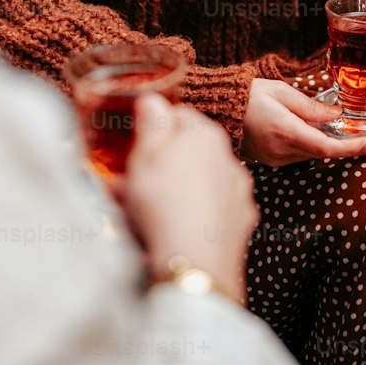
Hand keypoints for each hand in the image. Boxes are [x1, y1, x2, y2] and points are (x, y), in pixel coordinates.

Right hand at [120, 94, 256, 302]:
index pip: (180, 116)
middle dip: (158, 167)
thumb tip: (153, 99)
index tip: (135, 145)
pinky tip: (166, 232)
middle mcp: (229, 161)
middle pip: (188, 154)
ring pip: (197, 186)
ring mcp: (237, 196)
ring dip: (170, 194)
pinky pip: (207, 215)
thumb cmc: (165, 204)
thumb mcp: (145, 155)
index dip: (154, 129)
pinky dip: (188, 219)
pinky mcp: (238, 228)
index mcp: (206, 135)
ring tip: (136, 214)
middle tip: (127, 184)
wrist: (194, 264)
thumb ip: (151, 123)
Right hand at [241, 77, 365, 167]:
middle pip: (326, 153)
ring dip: (332, 143)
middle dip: (352, 145)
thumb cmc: (249, 96)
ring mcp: (278, 159)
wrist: (219, 110)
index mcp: (287, 131)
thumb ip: (311, 106)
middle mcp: (284, 151)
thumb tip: (336, 114)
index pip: (330, 148)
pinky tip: (320, 132)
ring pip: (315, 154)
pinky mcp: (273, 160)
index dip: (357, 148)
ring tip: (349, 131)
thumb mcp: (282, 92)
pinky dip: (315, 144)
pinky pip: (302, 154)